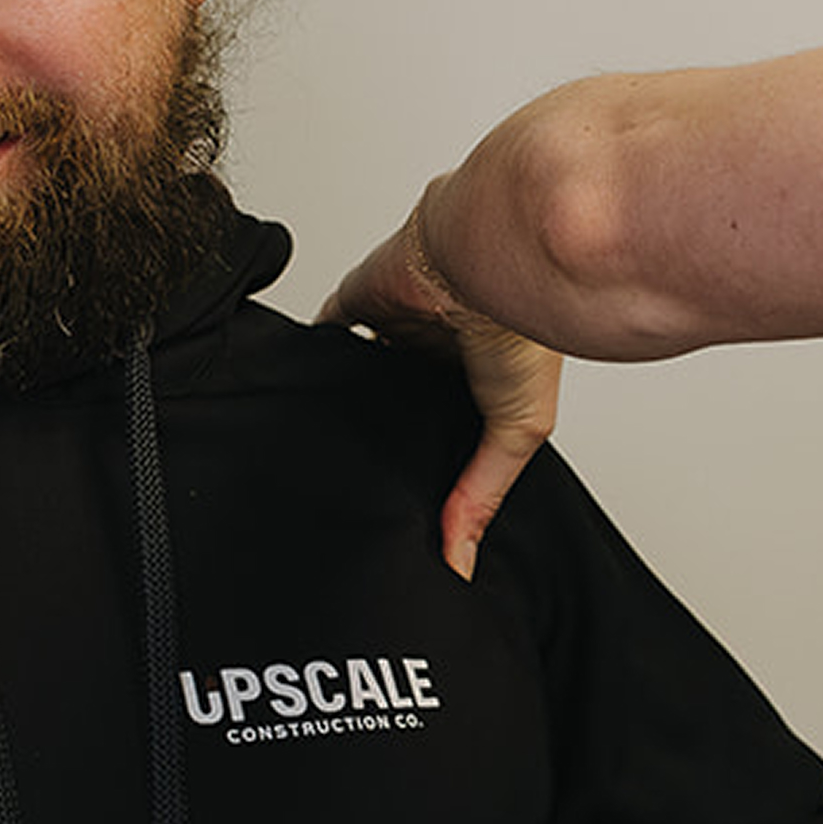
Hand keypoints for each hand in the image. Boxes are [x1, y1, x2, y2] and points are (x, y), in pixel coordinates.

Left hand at [319, 206, 561, 579]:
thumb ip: (482, 493)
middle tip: (357, 481)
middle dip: (381, 431)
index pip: (444, 425)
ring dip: (346, 395)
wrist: (488, 261)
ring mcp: (397, 323)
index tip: (406, 503)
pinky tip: (302, 387)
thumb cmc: (520, 331)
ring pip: (361, 368)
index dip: (427, 457)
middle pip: (396, 400)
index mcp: (480, 375)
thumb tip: (458, 562)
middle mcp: (437, 348)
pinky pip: (328, 330)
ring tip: (324, 448)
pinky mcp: (358, 301)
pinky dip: (316, 355)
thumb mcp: (518, 429)